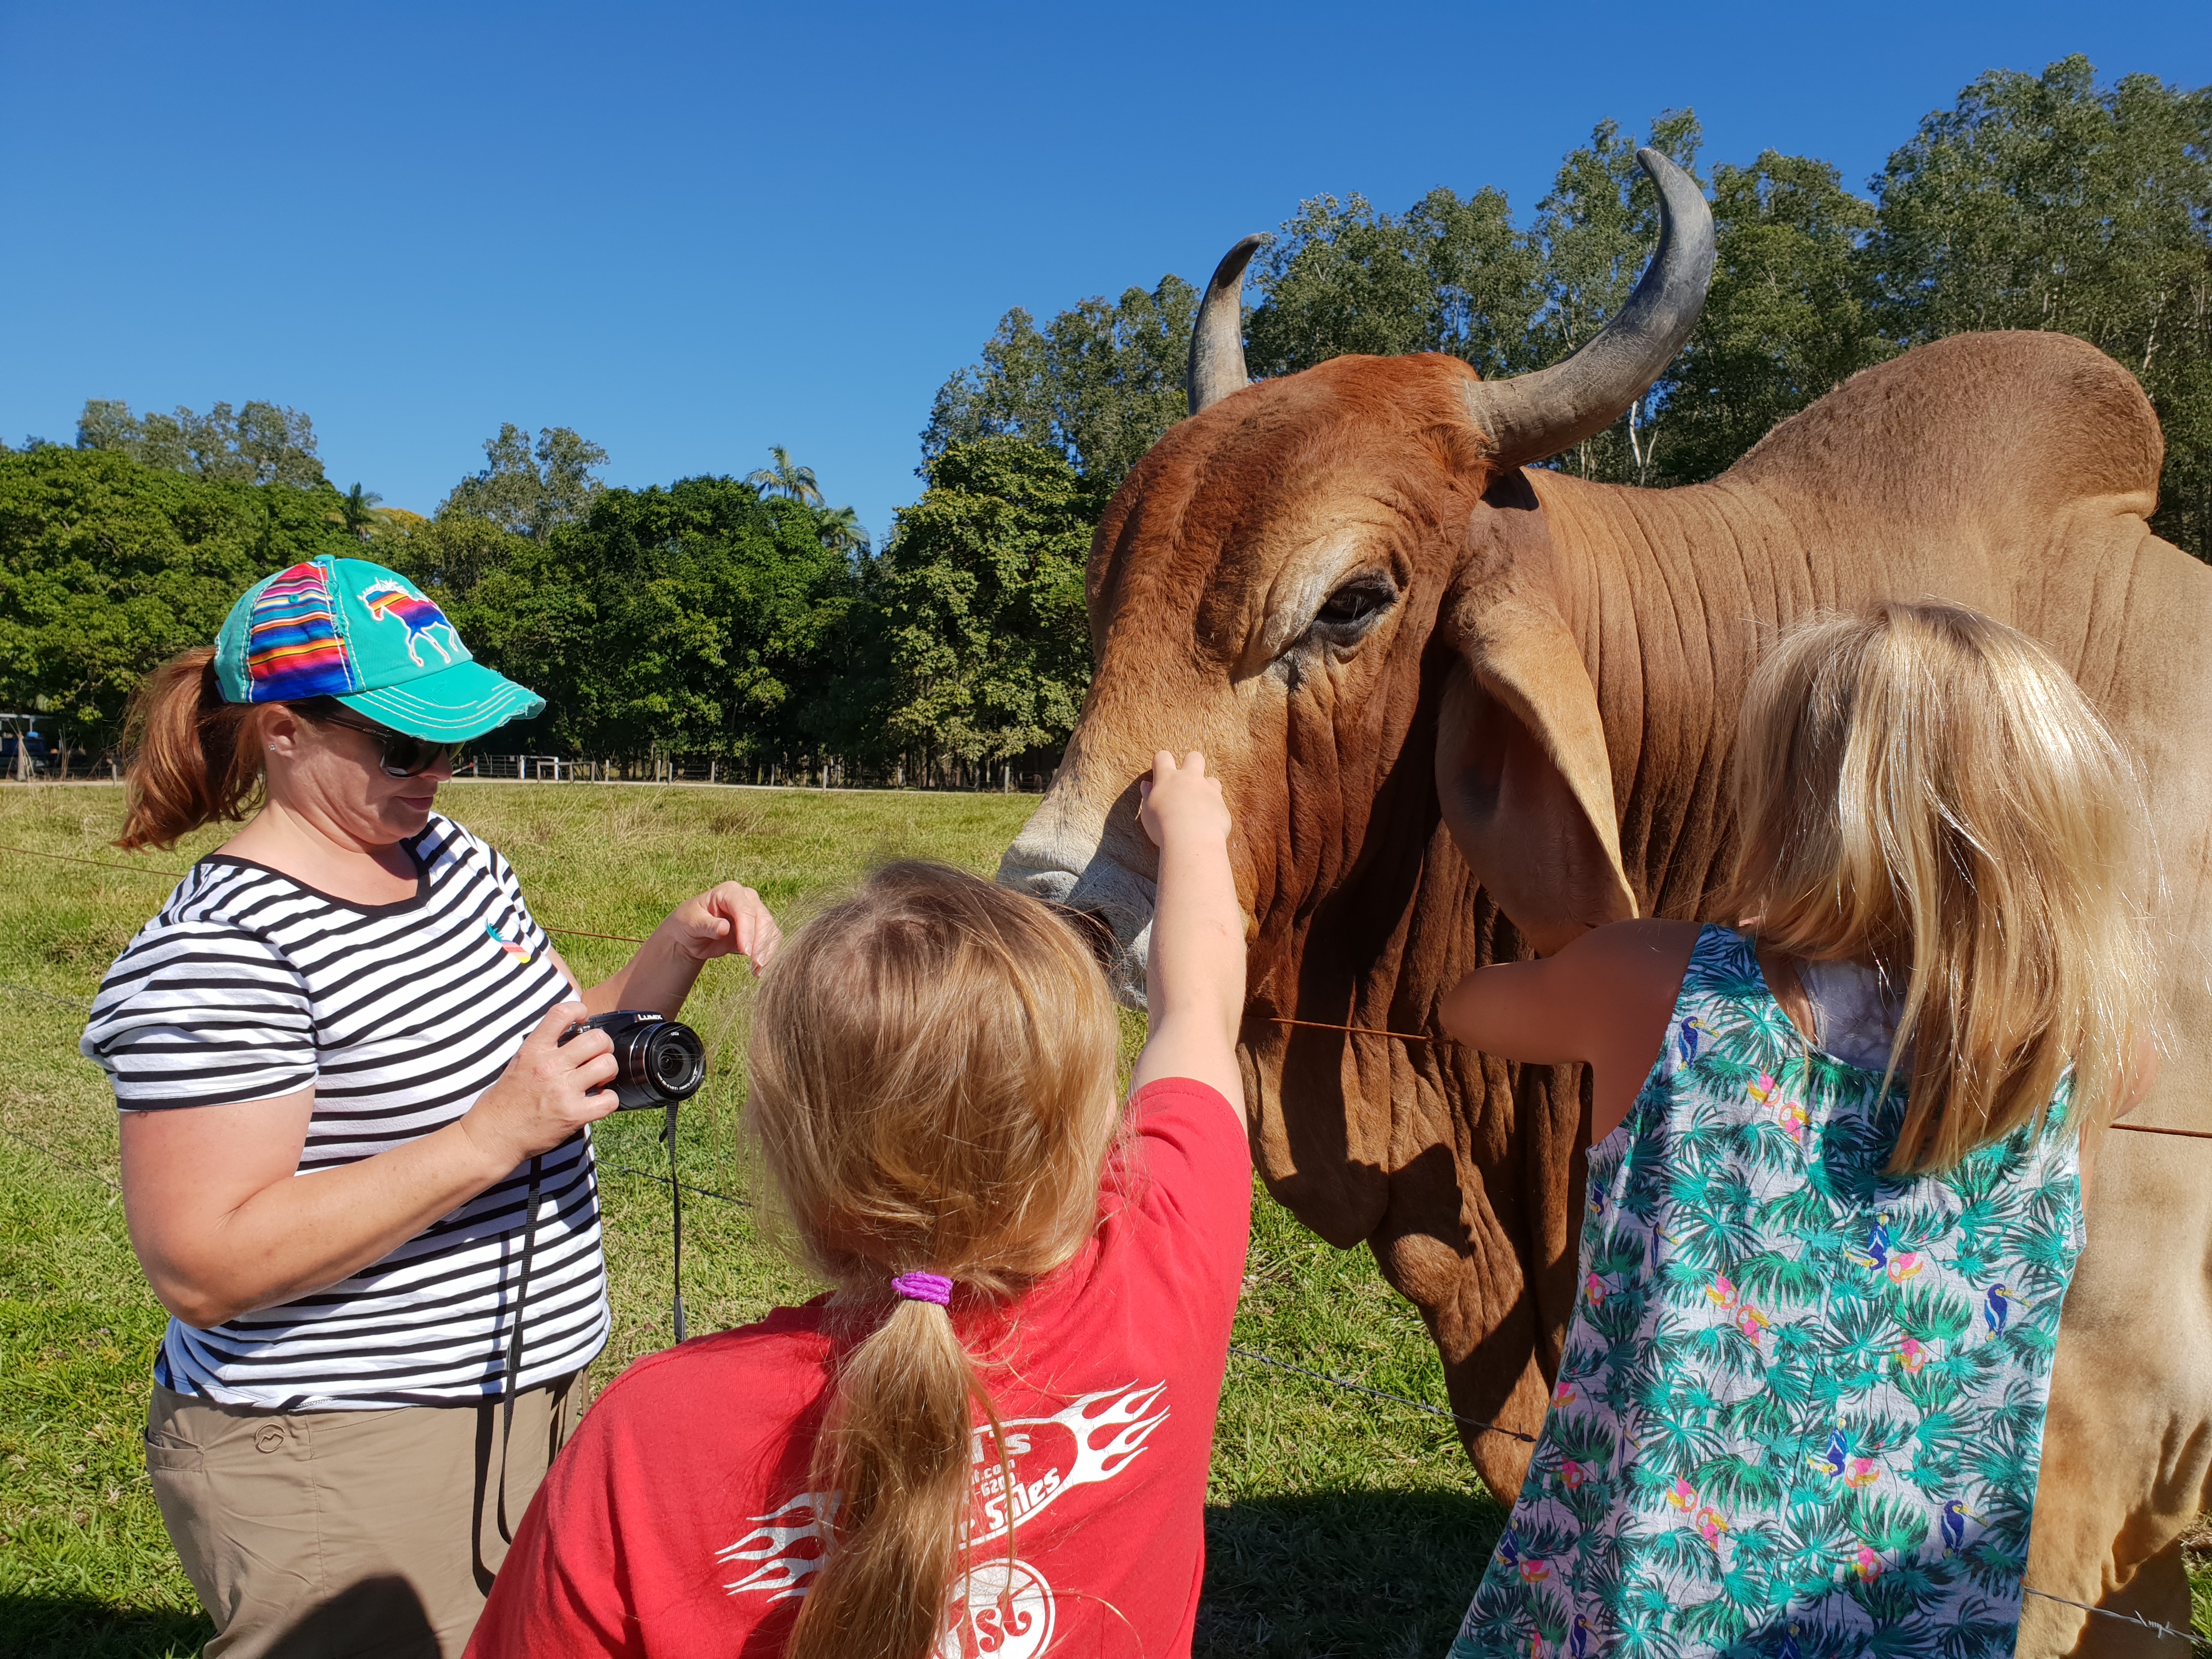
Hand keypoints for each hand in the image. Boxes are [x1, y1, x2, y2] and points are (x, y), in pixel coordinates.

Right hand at [460, 1002, 620, 1171]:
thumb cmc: (504, 1101)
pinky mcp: (573, 1115)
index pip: (562, 1013)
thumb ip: (542, 1047)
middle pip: (597, 1039)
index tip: (582, 1018)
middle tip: (597, 1055)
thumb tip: (567, 1034)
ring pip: (607, 1065)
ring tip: (598, 1078)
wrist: (493, 1136)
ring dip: (608, 1071)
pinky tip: (597, 1101)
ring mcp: (563, 1091)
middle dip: (603, 1045)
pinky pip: (609, 1100)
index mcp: (533, 1050)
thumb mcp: (518, 1063)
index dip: (578, 1010)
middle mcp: (550, 1066)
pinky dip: (609, 1100)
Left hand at [663, 881, 781, 974]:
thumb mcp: (691, 923)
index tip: (746, 951)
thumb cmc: (689, 923)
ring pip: (770, 930)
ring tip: (757, 970)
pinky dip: (768, 955)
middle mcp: (747, 899)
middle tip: (755, 964)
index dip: (747, 930)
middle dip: (760, 943)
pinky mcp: (760, 929)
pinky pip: (771, 940)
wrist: (692, 935)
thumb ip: (707, 925)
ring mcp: (755, 913)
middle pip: (762, 919)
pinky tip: (758, 969)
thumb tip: (724, 928)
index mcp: (729, 891)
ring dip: (766, 951)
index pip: (744, 909)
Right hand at [1138, 750, 1230, 852]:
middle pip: (1194, 757)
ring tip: (1198, 807)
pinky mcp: (1221, 805)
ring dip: (1206, 789)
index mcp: (1168, 778)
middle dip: (1190, 764)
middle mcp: (1190, 779)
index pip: (1163, 757)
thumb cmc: (1163, 828)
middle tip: (1185, 782)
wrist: (1191, 841)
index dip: (1161, 761)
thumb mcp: (1147, 812)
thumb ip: (1148, 796)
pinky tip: (1206, 825)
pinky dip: (1213, 811)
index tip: (1160, 772)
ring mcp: (1208, 790)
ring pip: (1211, 780)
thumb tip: (1146, 785)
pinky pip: (1219, 803)